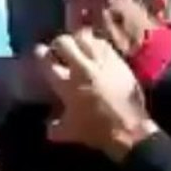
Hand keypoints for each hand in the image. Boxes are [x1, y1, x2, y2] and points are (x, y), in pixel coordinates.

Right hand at [36, 30, 158, 160]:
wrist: (130, 130)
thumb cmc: (96, 131)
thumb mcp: (68, 132)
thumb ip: (53, 126)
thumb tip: (47, 124)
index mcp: (66, 85)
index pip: (46, 60)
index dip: (40, 53)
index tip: (40, 53)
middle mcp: (81, 69)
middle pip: (64, 42)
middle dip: (58, 44)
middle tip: (59, 50)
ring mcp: (101, 63)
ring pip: (84, 38)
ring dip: (78, 41)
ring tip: (78, 47)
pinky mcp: (117, 61)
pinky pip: (103, 43)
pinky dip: (96, 44)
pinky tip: (95, 50)